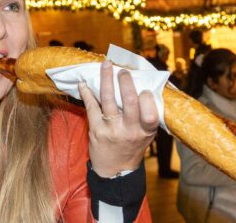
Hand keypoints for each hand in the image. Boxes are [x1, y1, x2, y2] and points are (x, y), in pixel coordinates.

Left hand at [78, 60, 159, 177]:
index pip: (150, 112)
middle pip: (129, 100)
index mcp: (146, 131)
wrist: (115, 171)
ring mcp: (111, 130)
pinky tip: (84, 83)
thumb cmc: (132, 147)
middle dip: (125, 81)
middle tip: (123, 71)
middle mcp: (130, 130)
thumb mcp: (146, 134)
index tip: (143, 89)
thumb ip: (146, 115)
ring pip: (108, 99)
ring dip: (106, 79)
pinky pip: (91, 106)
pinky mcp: (96, 130)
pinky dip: (87, 92)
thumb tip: (142, 85)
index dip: (147, 98)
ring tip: (106, 65)